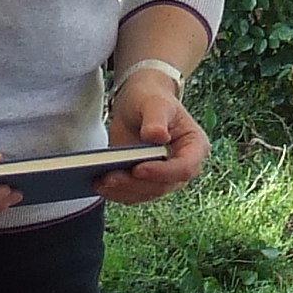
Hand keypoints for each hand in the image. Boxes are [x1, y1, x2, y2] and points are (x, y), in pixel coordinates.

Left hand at [95, 71, 207, 204]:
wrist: (140, 102)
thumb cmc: (152, 98)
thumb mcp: (155, 103)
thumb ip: (157, 119)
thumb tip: (157, 137)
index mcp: (195, 147)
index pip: (184, 168)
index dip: (163, 172)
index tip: (139, 168)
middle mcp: (182, 168)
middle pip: (162, 185)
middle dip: (134, 184)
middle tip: (109, 178)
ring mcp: (163, 178)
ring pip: (145, 193)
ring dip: (122, 191)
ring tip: (99, 182)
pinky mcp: (145, 182)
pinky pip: (132, 194)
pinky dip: (115, 192)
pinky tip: (98, 184)